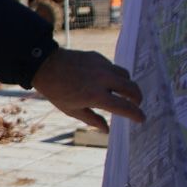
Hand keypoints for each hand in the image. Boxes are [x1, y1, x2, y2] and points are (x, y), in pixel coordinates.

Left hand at [31, 48, 145, 132]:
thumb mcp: (72, 110)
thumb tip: (107, 130)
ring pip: (125, 74)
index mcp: (96, 96)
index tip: (142, 119)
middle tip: (135, 104)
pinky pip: (113, 66)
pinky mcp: (97, 57)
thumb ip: (92, 120)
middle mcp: (102, 79)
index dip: (136, 114)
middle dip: (137, 98)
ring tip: (122, 92)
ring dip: (128, 84)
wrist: (44, 65)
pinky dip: (114, 75)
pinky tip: (106, 80)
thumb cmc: (56, 91)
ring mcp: (101, 66)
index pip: (124, 107)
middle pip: (132, 88)